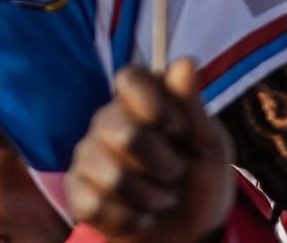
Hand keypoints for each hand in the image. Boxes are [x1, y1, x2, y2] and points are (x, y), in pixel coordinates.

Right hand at [64, 59, 233, 242]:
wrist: (188, 233)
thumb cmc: (199, 181)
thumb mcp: (210, 147)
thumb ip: (194, 107)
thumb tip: (185, 61)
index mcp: (141, 103)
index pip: (129, 77)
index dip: (152, 101)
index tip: (176, 128)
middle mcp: (107, 121)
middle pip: (125, 134)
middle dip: (163, 164)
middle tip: (176, 174)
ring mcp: (87, 155)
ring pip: (112, 176)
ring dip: (150, 198)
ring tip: (160, 200)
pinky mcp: (76, 189)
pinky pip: (96, 205)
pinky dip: (130, 219)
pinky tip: (139, 216)